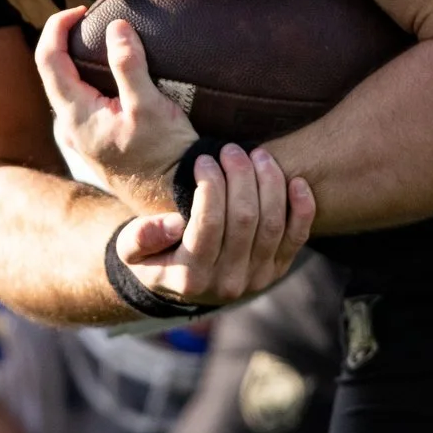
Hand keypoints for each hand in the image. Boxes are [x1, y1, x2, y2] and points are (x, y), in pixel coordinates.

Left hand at [37, 8, 198, 210]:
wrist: (173, 200)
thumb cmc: (165, 156)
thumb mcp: (151, 108)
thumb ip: (130, 67)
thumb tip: (117, 27)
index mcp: (74, 116)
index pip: (47, 58)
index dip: (57, 26)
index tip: (81, 10)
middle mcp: (69, 128)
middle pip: (53, 72)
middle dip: (67, 40)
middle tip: (92, 20)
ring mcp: (80, 138)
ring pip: (67, 89)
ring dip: (78, 62)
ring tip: (103, 43)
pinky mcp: (94, 144)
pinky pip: (83, 103)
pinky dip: (91, 81)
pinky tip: (115, 78)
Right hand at [112, 141, 313, 307]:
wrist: (183, 283)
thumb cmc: (154, 255)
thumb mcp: (129, 250)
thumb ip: (140, 237)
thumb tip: (173, 223)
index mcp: (191, 277)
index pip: (208, 223)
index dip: (210, 184)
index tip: (204, 159)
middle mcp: (228, 283)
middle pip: (244, 219)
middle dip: (240, 176)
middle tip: (231, 149)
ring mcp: (258, 278)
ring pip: (272, 224)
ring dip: (269, 183)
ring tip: (257, 153)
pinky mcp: (278, 269)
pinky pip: (298, 237)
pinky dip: (303, 208)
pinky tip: (296, 180)